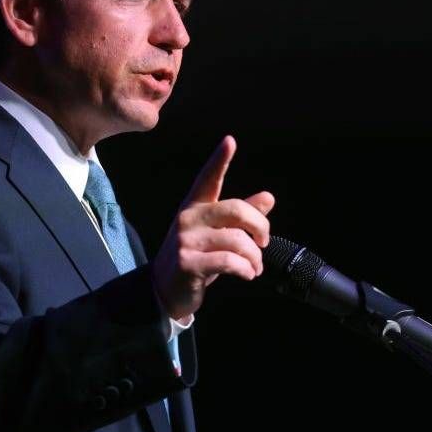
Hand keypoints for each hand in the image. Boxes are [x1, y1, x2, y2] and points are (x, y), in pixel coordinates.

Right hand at [151, 135, 274, 319]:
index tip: (230, 141)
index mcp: (195, 207)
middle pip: (235, 209)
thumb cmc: (196, 258)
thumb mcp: (216, 235)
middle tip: (264, 242)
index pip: (208, 179)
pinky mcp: (188, 263)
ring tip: (255, 267)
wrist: (164, 291)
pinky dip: (245, 269)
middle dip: (259, 226)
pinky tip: (247, 274)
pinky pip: (228, 261)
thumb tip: (268, 197)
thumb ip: (241, 218)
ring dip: (254, 257)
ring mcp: (186, 240)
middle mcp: (188, 219)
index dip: (219, 160)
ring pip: (236, 240)